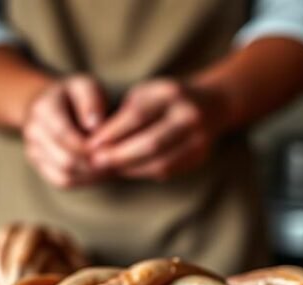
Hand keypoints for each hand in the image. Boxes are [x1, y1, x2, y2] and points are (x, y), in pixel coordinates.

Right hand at [22, 75, 106, 188]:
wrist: (50, 104)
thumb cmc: (74, 94)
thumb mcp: (85, 85)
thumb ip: (91, 100)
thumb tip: (94, 125)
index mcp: (43, 108)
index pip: (63, 134)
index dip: (88, 145)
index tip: (109, 147)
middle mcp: (33, 132)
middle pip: (64, 159)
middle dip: (92, 163)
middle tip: (116, 160)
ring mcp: (33, 150)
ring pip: (64, 175)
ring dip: (91, 174)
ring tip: (111, 165)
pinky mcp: (39, 165)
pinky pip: (62, 181)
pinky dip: (84, 180)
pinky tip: (100, 171)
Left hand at [86, 78, 218, 181]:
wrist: (212, 104)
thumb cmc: (164, 99)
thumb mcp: (144, 94)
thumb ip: (123, 116)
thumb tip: (95, 144)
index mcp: (172, 93)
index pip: (138, 115)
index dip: (112, 133)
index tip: (90, 144)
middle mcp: (189, 115)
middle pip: (151, 143)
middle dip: (119, 155)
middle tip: (95, 162)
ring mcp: (199, 138)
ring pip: (160, 162)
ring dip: (129, 168)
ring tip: (108, 168)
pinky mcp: (199, 157)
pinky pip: (167, 170)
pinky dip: (142, 172)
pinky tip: (127, 170)